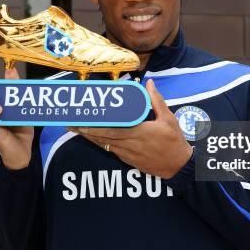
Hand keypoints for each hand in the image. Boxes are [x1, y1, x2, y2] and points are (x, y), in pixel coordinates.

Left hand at [69, 79, 191, 178]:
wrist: (179, 166)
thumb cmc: (174, 141)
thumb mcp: (168, 118)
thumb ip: (156, 100)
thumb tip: (149, 83)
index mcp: (138, 133)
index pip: (111, 130)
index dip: (94, 127)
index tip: (82, 122)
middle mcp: (130, 145)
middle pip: (103, 138)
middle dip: (85, 132)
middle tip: (71, 125)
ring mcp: (128, 155)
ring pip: (105, 145)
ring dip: (90, 138)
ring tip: (76, 130)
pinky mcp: (129, 161)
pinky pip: (112, 151)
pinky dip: (101, 144)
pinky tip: (93, 139)